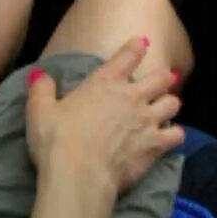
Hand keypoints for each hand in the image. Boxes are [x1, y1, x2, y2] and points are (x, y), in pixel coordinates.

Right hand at [25, 37, 183, 207]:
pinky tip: (172, 136)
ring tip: (166, 107)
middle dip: (163, 77)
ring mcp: (147, 119)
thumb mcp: (40, 112)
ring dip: (170, 103)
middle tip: (162, 80)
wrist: (78, 174)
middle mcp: (132, 96)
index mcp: (105, 82)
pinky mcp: (156, 144)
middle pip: (161, 77)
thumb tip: (39, 75)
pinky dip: (175, 134)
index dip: (137, 47)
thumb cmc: (57, 140)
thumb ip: (42, 90)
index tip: (143, 43)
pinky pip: (177, 134)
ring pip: (172, 103)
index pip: (128, 55)